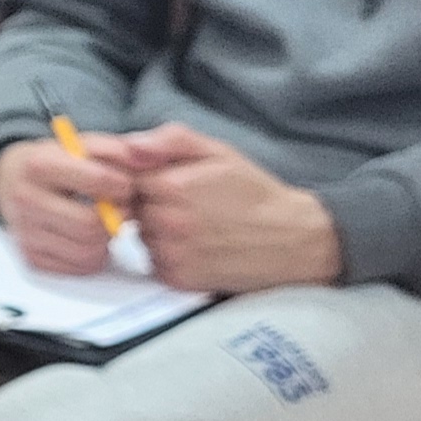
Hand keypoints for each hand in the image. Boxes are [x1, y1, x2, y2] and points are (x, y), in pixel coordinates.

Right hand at [0, 134, 138, 277]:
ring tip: (104, 223)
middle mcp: (26, 199)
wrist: (13, 180)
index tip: (125, 186)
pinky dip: (93, 256)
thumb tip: (146, 161)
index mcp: (39, 165)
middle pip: (91, 224)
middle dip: (116, 219)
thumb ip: (117, 149)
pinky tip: (88, 238)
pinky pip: (79, 268)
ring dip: (106, 240)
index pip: (97, 181)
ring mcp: (25, 231)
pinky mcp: (30, 257)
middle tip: (120, 210)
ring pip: (88, 252)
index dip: (123, 186)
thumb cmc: (57, 163)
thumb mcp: (84, 145)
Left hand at [123, 123, 343, 292]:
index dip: (146, 180)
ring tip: (197, 227)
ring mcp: (171, 254)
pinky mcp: (178, 280)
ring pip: (142, 237)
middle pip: (132, 209)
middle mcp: (166, 222)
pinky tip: (198, 248)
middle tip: (190, 205)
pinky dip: (169, 256)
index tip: (170, 182)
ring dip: (158, 232)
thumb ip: (170, 140)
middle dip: (152, 205)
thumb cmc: (254, 192)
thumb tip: (128, 144)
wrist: (294, 240)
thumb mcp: (218, 152)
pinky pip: (155, 263)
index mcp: (171, 187)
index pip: (126, 179)